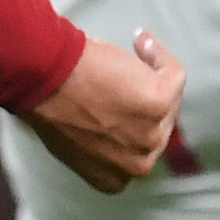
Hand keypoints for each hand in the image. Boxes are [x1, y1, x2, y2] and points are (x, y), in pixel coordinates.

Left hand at [21, 29, 183, 192]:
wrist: (44, 80)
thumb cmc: (48, 103)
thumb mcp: (73, 142)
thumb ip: (98, 143)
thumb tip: (111, 123)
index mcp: (115, 179)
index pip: (136, 153)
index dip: (129, 125)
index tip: (119, 104)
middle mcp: (137, 165)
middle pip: (156, 129)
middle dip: (143, 104)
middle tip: (127, 78)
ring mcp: (151, 135)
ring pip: (168, 103)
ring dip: (153, 79)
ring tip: (130, 58)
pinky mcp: (160, 103)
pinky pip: (174, 75)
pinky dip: (160, 56)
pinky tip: (141, 41)